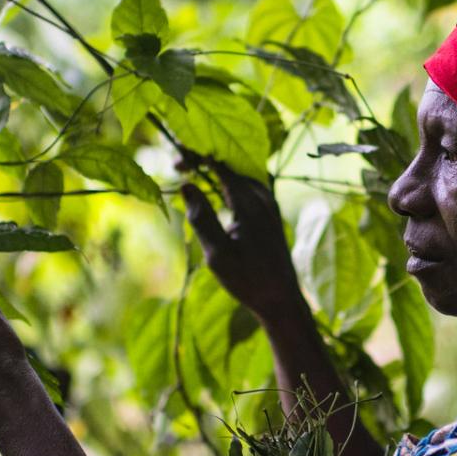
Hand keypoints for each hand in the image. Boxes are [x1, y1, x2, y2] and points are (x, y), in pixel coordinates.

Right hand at [179, 157, 304, 318]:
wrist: (281, 298)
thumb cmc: (247, 280)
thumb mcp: (217, 254)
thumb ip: (201, 218)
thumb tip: (186, 185)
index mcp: (251, 204)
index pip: (221, 165)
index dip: (197, 157)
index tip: (175, 163)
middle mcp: (264, 198)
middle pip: (231, 166)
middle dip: (204, 161)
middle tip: (178, 167)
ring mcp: (270, 204)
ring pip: (240, 175)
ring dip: (216, 171)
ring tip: (192, 172)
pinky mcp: (271, 212)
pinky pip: (247, 186)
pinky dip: (228, 183)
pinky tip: (216, 191)